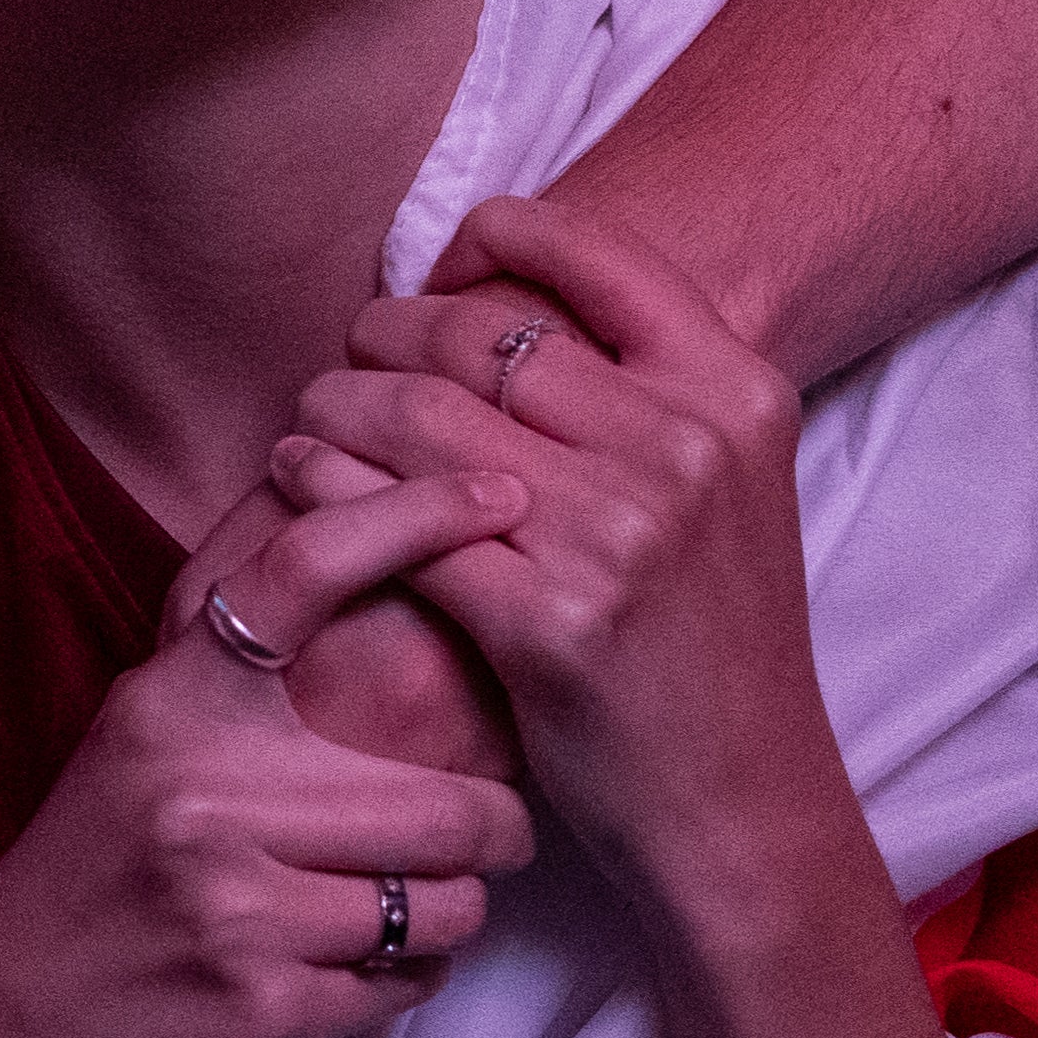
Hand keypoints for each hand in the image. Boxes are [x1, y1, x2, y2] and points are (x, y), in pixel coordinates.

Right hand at [0, 468, 540, 1037]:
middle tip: (488, 826)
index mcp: (171, 705)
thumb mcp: (143, 731)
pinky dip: (405, 975)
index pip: (305, 571)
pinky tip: (343, 964)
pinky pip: (415, 981)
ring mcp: (234, 910)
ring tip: (393, 901)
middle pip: (450, 799)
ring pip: (449, 901)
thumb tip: (339, 509)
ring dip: (450, 908)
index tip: (500, 494)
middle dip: (497, 824)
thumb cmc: (95, 861)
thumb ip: (236, 644)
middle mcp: (201, 797)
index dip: (415, 518)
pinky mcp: (266, 1010)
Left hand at [290, 191, 846, 908]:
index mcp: (736, 394)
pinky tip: (295, 476)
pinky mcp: (545, 617)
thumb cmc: (711, 638)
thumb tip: (499, 293)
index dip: (493, 238)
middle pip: (478, 334)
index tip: (434, 273)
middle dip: (383, 335)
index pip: (595, 251)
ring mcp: (617, 532)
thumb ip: (643, 387)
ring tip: (310, 417)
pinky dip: (321, 484)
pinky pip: (392, 519)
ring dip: (336, 405)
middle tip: (347, 360)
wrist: (742, 800)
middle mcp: (683, 448)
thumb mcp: (727, 485)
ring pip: (417, 416)